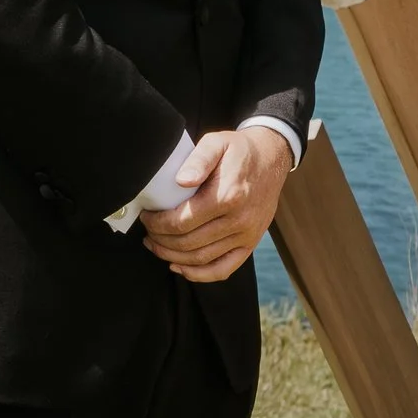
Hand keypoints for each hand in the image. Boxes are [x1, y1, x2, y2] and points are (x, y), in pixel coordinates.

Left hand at [139, 127, 291, 282]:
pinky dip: (199, 274)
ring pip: (202, 259)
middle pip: (189, 243)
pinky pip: (223, 269)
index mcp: (228, 196)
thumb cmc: (238, 150)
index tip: (146, 216)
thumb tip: (181, 180)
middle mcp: (239, 220)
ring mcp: (247, 235)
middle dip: (161, 241)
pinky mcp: (250, 243)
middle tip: (147, 232)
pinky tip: (179, 267)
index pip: (182, 221)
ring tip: (156, 247)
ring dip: (173, 257)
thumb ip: (198, 159)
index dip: (158, 223)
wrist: (272, 158)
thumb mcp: (217, 142)